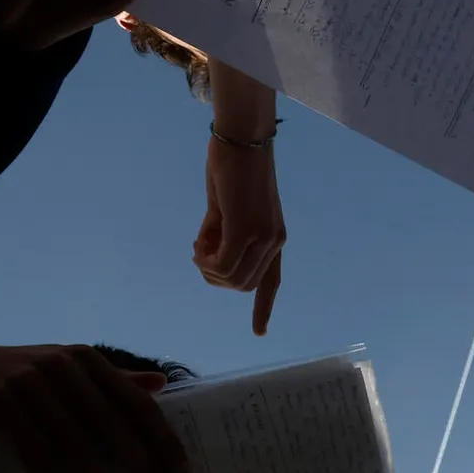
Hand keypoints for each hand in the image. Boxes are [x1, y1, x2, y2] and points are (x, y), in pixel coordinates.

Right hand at [0, 338, 189, 472]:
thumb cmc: (13, 377)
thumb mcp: (65, 371)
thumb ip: (111, 381)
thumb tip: (161, 384)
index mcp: (88, 361)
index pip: (137, 404)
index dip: (163, 440)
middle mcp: (66, 368)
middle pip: (115, 428)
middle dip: (144, 471)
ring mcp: (32, 385)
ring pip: (77, 447)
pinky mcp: (1, 404)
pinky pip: (36, 454)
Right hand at [194, 132, 285, 335]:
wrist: (240, 139)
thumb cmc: (231, 168)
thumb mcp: (225, 208)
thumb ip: (221, 232)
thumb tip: (208, 255)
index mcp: (274, 237)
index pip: (272, 281)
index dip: (263, 308)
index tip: (260, 333)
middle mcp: (274, 241)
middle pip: (242, 285)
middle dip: (215, 277)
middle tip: (200, 252)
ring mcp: (263, 237)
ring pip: (231, 278)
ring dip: (208, 268)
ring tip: (199, 243)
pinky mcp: (245, 230)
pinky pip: (222, 264)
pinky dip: (204, 259)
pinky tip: (199, 240)